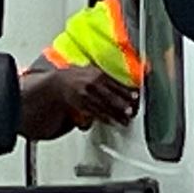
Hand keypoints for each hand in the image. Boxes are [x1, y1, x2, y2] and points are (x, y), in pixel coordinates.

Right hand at [19, 62, 138, 140]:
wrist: (58, 84)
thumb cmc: (77, 77)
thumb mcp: (92, 70)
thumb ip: (107, 76)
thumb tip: (123, 80)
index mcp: (97, 74)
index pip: (116, 84)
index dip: (127, 91)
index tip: (135, 97)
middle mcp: (92, 85)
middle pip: (111, 97)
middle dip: (122, 105)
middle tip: (132, 111)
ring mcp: (86, 96)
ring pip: (104, 108)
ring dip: (116, 115)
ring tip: (125, 121)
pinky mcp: (81, 106)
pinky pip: (95, 114)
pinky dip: (105, 118)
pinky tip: (111, 122)